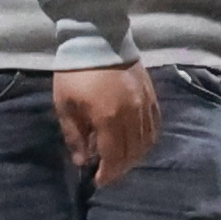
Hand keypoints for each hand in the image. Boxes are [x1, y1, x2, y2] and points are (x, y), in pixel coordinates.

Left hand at [51, 64, 159, 183]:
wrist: (97, 39)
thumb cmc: (75, 73)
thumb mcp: (65, 105)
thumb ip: (74, 136)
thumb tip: (81, 160)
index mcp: (108, 118)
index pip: (113, 156)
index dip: (107, 172)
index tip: (98, 180)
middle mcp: (131, 115)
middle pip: (131, 152)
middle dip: (120, 168)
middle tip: (108, 174)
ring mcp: (144, 105)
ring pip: (146, 142)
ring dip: (134, 157)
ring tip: (121, 161)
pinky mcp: (151, 96)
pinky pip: (155, 126)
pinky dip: (147, 140)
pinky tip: (138, 144)